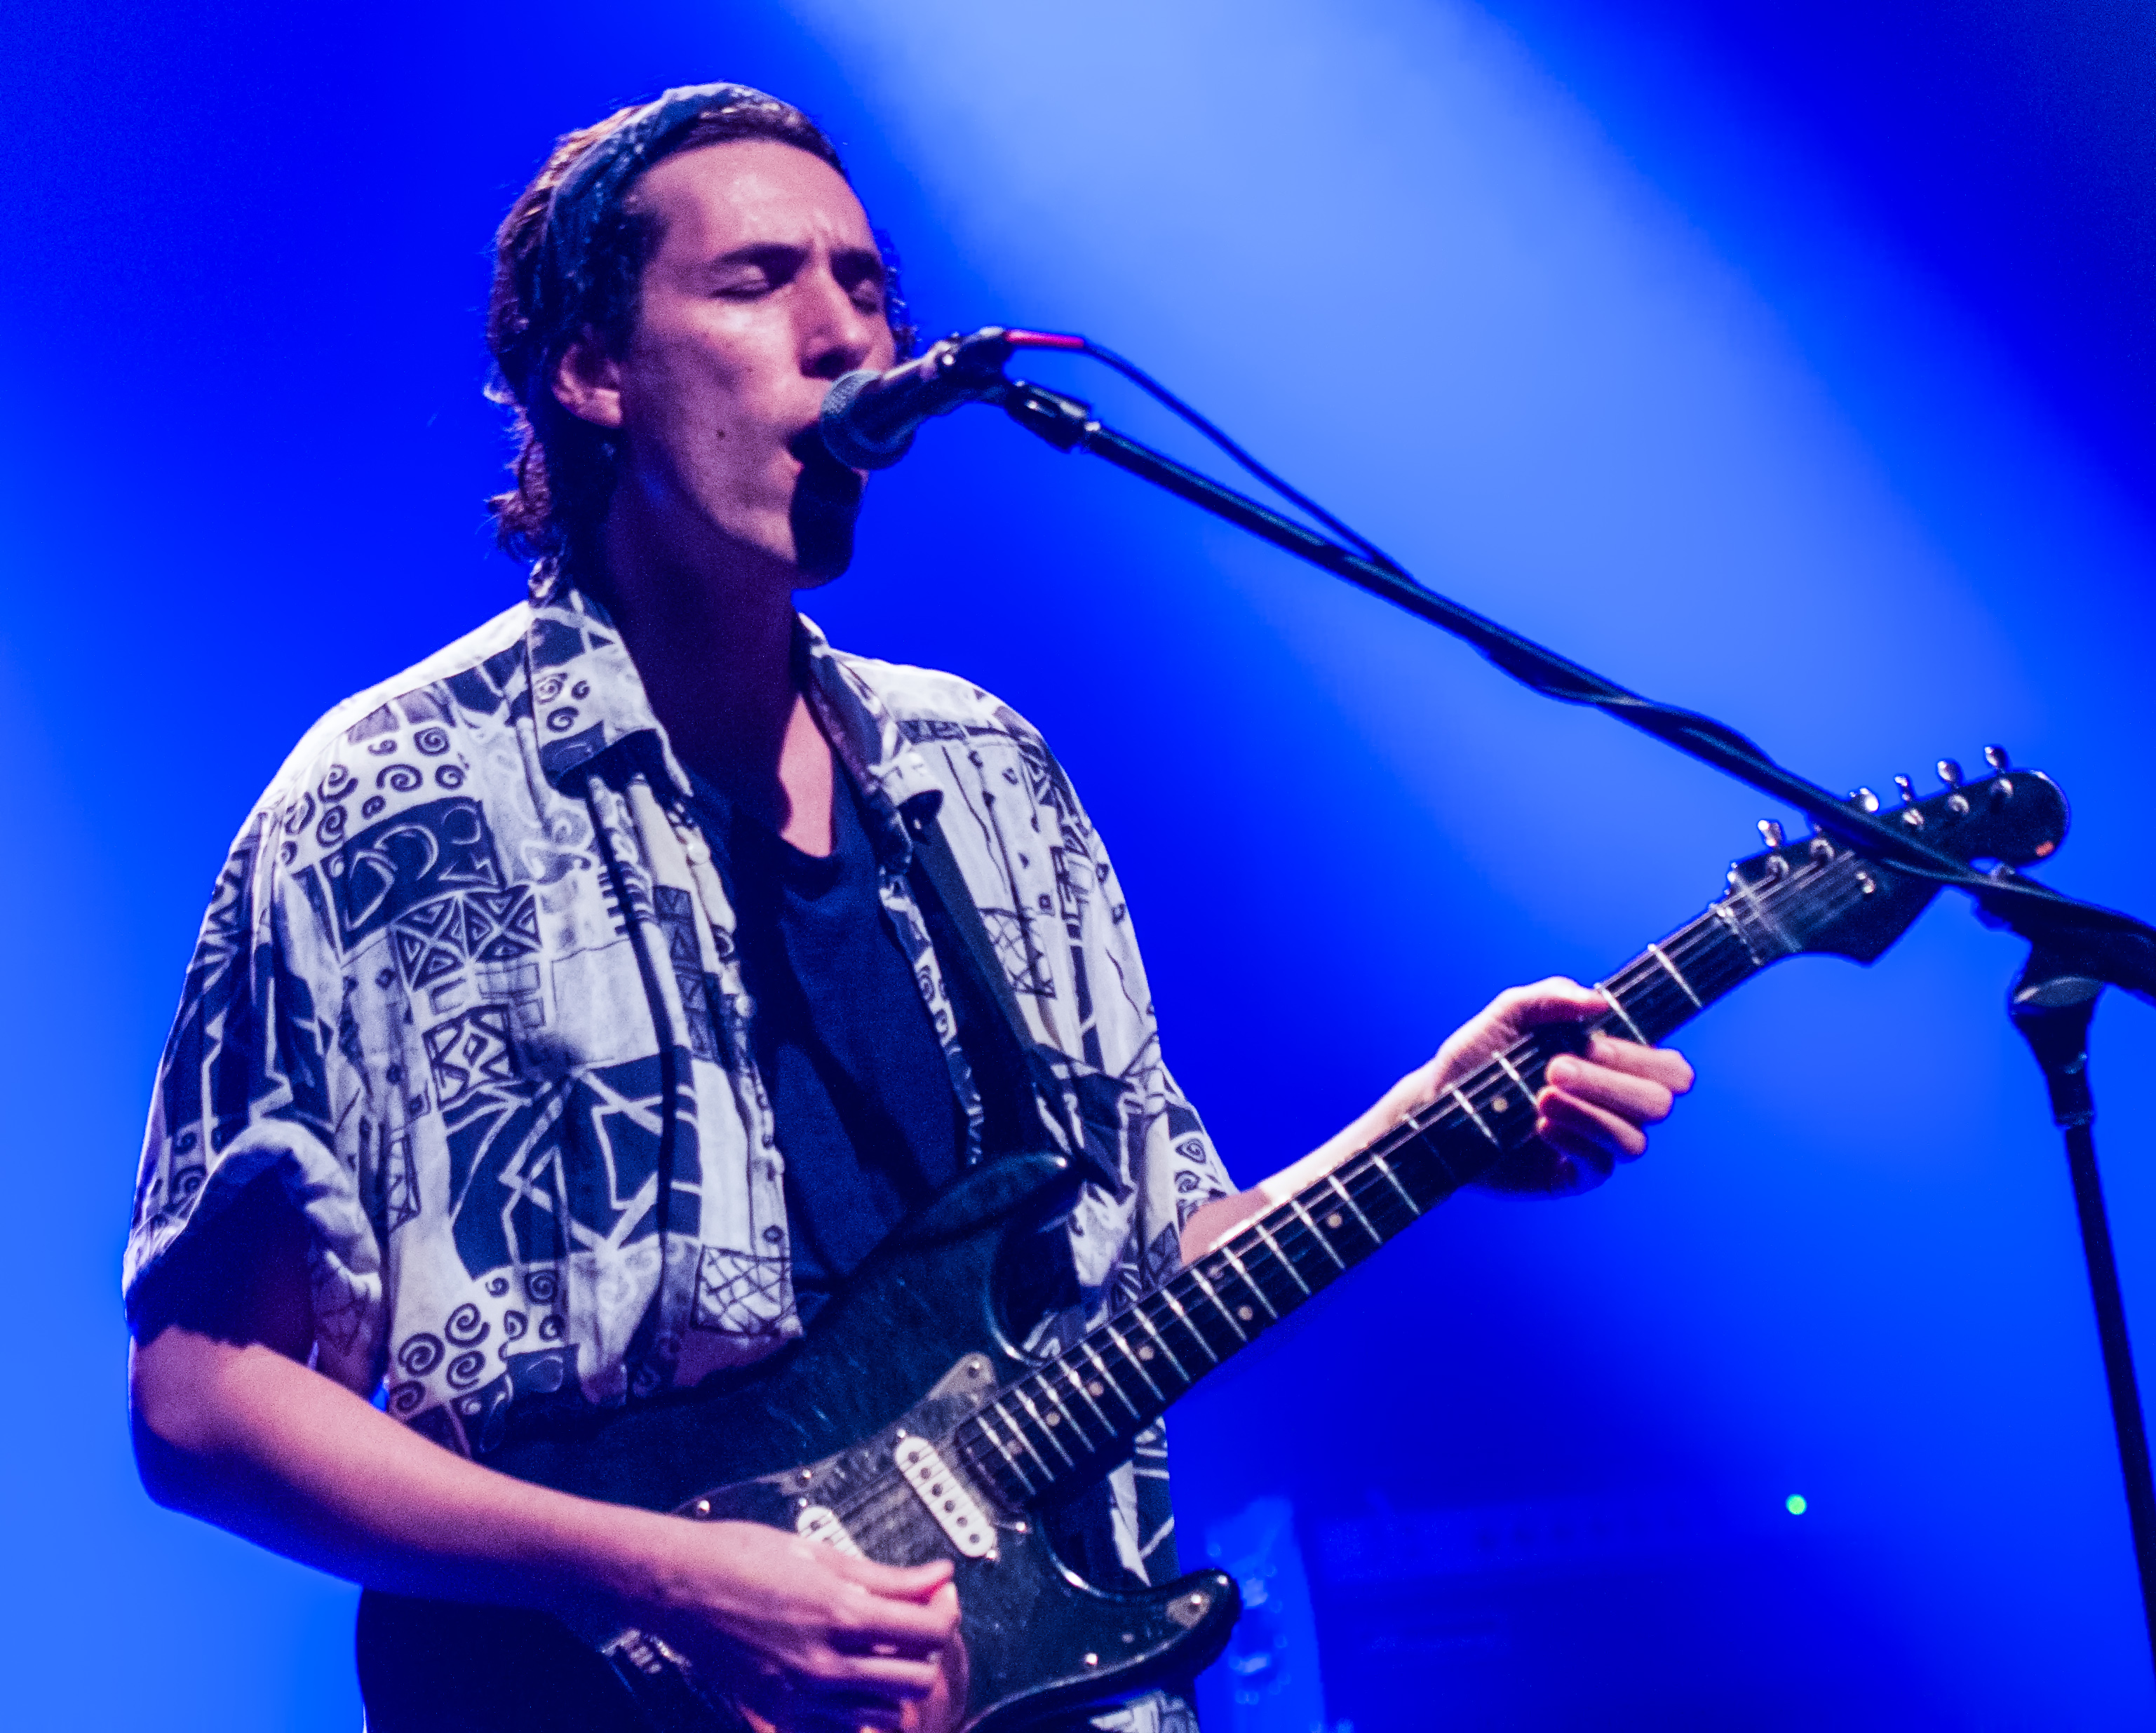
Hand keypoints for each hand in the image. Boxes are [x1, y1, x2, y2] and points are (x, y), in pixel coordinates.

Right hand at [629, 1519, 960, 1732]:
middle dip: (925, 1648)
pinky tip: (846, 1676)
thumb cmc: (741, 1557)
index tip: (938, 1595)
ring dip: (892, 1682)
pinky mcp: (781, 1716)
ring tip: (875, 1648)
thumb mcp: (821, 1553)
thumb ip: (888, 1576)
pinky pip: (845, 1727)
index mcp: (840, 1614)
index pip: (931, 1632)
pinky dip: (856, 1708)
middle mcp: (826, 1666)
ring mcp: (803, 1698)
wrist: (679, 1586)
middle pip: (918, 1678)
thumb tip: (938, 1576)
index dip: (945, 1610)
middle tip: (911, 1620)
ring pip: (886, 1711)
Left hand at [1413, 977, 1693, 1195]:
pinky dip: (1576, 1141)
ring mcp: (1596, 1141)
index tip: (1593, 1044)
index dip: (1643, 1058)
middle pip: (1659, 1103)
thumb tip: (1599, 1002)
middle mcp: (1613, 1104)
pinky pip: (1601, 1167)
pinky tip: (1541, 1126)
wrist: (1433, 1104)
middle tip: (1553, 1069)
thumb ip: (1551, 998)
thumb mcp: (1508, 1014)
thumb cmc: (1477, 1055)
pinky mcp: (1573, 1175)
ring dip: (1592, 1115)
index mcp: (1612, 1063)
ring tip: (1541, 1097)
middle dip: (1610, 1084)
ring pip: (1635, 1140)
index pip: (1669, 1068)